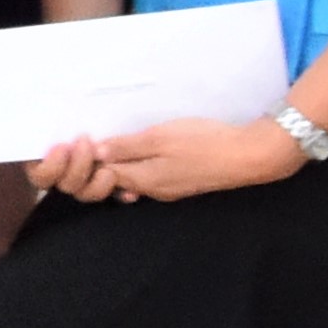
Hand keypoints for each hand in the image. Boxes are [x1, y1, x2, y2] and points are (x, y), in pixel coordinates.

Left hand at [41, 114, 301, 205]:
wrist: (248, 155)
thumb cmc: (203, 142)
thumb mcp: (159, 137)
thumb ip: (127, 147)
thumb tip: (95, 153)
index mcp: (143, 180)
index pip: (102, 177)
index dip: (87, 162)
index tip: (79, 140)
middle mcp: (153, 190)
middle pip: (115, 182)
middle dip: (99, 166)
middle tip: (92, 140)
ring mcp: (169, 188)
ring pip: (133, 179)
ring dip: (120, 164)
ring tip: (115, 141)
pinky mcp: (183, 182)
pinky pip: (151, 177)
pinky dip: (139, 165)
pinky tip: (142, 149)